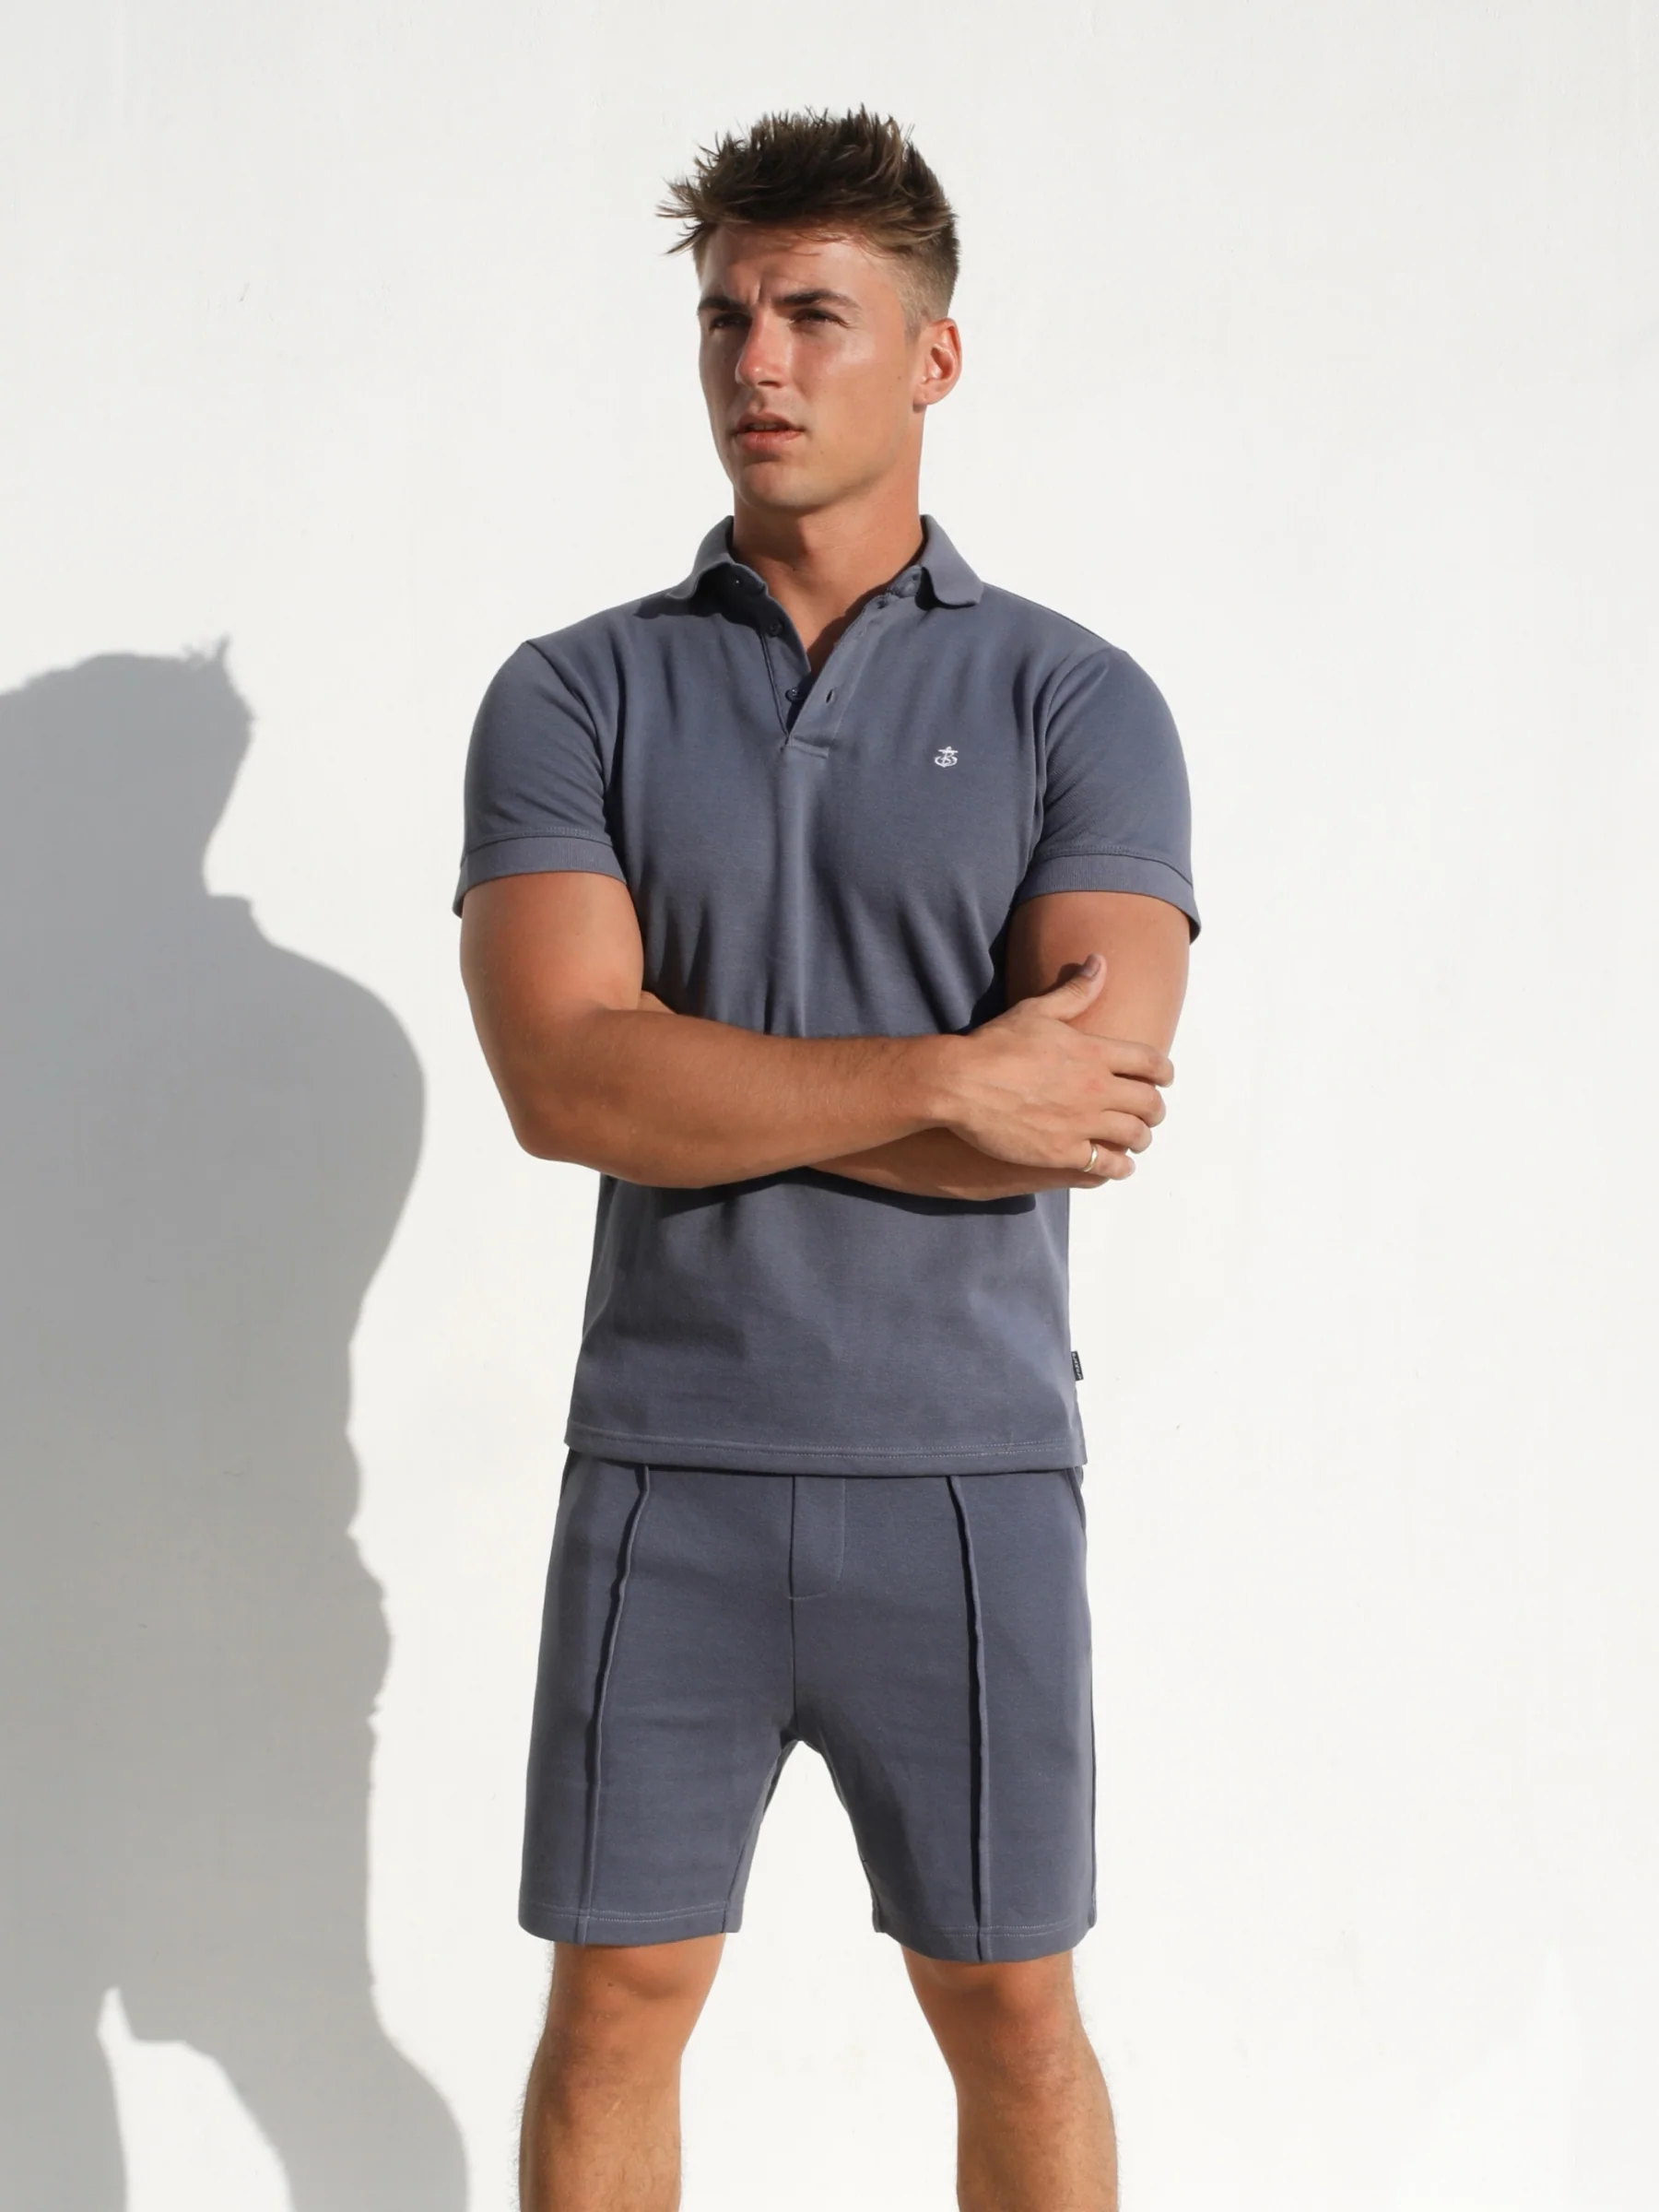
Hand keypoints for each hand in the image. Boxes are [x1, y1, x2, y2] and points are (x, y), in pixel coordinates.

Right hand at [936, 953, 1171, 1179]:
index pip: (1151, 1062)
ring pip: (1134, 1136)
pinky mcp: (1062, 1152)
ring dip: (1140, 1139)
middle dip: (1155, 1110)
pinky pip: (1106, 1166)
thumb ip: (1075, 991)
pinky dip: (1118, 1167)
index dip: (1164, 1073)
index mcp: (1094, 1052)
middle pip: (1149, 1103)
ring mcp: (1081, 1123)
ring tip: (1135, 1141)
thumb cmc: (994, 1044)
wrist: (960, 1082)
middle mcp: (1095, 1088)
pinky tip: (1117, 1166)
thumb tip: (1099, 961)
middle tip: (1150, 1114)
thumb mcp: (1036, 1010)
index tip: (1164, 1080)